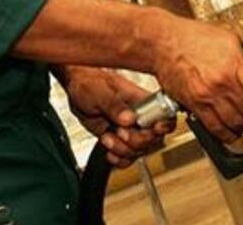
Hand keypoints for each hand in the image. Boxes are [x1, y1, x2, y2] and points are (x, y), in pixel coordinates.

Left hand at [56, 66, 175, 167]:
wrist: (77, 90)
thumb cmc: (89, 82)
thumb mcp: (99, 91)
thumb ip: (114, 105)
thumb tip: (129, 118)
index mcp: (142, 99)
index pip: (165, 114)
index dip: (162, 125)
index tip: (154, 128)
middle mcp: (140, 115)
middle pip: (154, 138)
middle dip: (136, 141)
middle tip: (120, 131)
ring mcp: (131, 129)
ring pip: (140, 151)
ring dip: (122, 150)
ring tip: (108, 138)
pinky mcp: (121, 140)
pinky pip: (128, 157)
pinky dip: (118, 159)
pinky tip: (109, 151)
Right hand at [150, 15, 242, 142]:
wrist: (163, 43)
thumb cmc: (192, 37)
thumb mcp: (227, 38)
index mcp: (233, 64)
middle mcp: (221, 82)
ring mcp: (207, 96)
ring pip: (236, 123)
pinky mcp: (194, 106)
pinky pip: (215, 128)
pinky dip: (227, 134)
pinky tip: (231, 130)